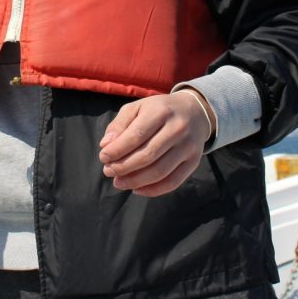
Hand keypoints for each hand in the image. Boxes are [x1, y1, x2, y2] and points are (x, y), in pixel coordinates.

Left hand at [97, 91, 213, 197]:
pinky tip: (137, 189)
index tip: (103, 157)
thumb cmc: (158, 111)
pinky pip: (173, 182)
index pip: (136, 135)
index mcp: (160, 111)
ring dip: (135, 181)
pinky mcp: (194, 161)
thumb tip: (105, 145)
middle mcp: (177, 128)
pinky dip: (153, 190)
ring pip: (159, 172)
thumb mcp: (137, 108)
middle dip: (123, 167)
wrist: (194, 112)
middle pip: (147, 156)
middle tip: (108, 171)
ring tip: (118, 182)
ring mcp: (188, 146)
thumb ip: (119, 124)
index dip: (117, 150)